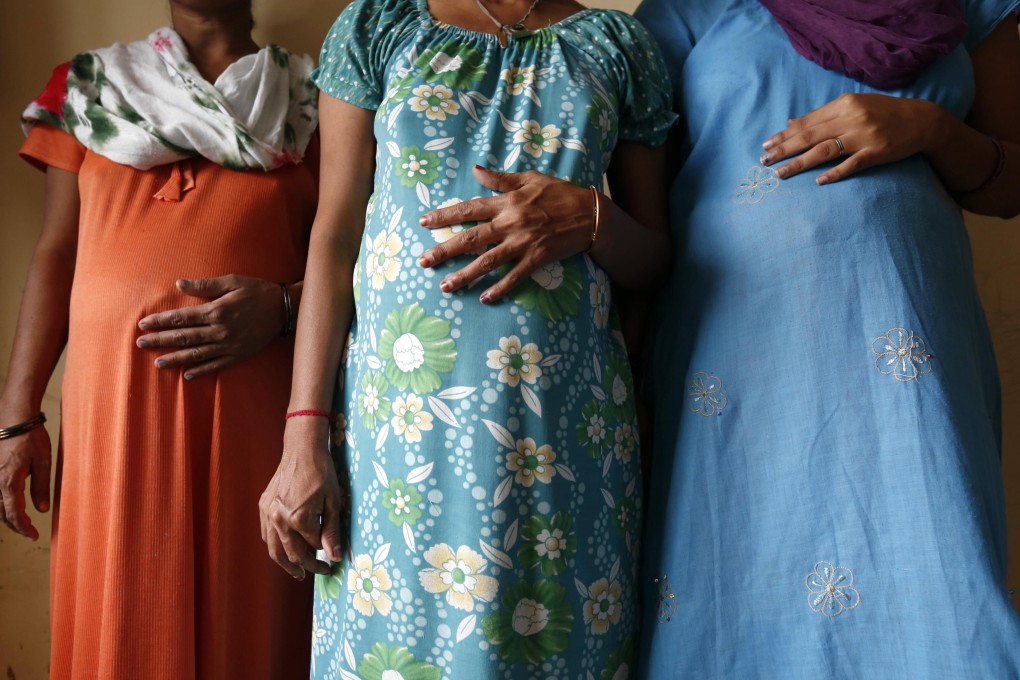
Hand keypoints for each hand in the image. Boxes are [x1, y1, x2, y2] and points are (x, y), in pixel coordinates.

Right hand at [0, 422, 51, 539]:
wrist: (14, 417)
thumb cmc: (31, 436)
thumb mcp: (43, 462)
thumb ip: (41, 487)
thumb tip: (41, 509)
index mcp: (8, 481)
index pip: (14, 514)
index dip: (23, 528)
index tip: (33, 535)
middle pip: (1, 512)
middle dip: (15, 525)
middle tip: (29, 531)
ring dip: (6, 515)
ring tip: (21, 521)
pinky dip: (1, 503)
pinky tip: (11, 503)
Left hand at [137, 275, 284, 378]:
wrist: (284, 309)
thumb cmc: (257, 291)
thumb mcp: (232, 281)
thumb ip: (205, 285)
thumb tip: (179, 284)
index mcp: (215, 311)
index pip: (180, 318)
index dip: (160, 321)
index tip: (143, 324)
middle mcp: (219, 330)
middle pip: (183, 337)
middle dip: (160, 340)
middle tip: (140, 344)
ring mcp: (228, 345)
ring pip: (196, 354)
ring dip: (175, 358)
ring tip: (157, 363)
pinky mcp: (238, 355)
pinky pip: (216, 365)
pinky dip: (201, 371)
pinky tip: (187, 375)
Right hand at [259, 419, 344, 579]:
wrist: (302, 450)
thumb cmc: (322, 473)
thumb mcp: (333, 503)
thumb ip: (331, 532)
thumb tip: (334, 556)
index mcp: (298, 518)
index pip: (311, 548)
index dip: (322, 559)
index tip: (331, 564)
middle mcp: (279, 518)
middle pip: (291, 553)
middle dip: (305, 566)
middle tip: (317, 572)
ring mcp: (268, 513)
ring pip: (273, 548)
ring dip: (285, 563)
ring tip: (297, 572)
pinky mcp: (263, 506)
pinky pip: (266, 534)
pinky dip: (274, 545)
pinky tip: (283, 550)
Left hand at [418, 166, 592, 302]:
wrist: (591, 214)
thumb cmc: (561, 194)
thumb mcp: (530, 179)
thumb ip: (501, 179)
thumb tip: (477, 171)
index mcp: (507, 202)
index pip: (468, 209)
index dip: (444, 216)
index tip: (424, 223)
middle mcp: (510, 223)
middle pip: (470, 238)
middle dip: (444, 250)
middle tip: (423, 261)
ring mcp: (523, 243)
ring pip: (487, 261)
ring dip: (464, 275)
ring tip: (445, 286)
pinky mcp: (537, 258)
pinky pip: (514, 276)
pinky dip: (499, 288)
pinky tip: (484, 298)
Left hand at [761, 93, 939, 184]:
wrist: (921, 120)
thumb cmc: (882, 113)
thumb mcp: (852, 106)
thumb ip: (823, 115)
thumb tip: (791, 123)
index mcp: (844, 104)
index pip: (807, 122)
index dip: (784, 134)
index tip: (766, 144)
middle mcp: (851, 118)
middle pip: (810, 136)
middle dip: (784, 149)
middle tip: (764, 160)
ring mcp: (864, 136)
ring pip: (825, 150)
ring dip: (800, 163)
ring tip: (781, 173)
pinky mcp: (877, 152)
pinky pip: (852, 164)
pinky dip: (835, 172)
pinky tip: (818, 180)